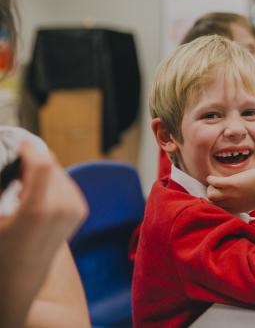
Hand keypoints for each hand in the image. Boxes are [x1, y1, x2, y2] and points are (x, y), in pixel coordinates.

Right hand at [0, 142, 87, 326]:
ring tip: (19, 181)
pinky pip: (65, 182)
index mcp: (40, 210)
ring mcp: (75, 209)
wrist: (19, 280)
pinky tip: (32, 191)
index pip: (43, 162)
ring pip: (58, 171)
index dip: (29, 147)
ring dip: (40, 170)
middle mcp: (64, 208)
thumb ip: (1, 186)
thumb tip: (9, 166)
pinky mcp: (79, 210)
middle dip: (31, 159)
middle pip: (50, 163)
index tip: (16, 141)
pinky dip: (49, 180)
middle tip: (12, 166)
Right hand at [207, 167, 254, 213]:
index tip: (216, 198)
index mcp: (238, 209)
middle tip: (214, 189)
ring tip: (213, 184)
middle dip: (210, 197)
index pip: (219, 211)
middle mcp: (233, 204)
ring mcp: (232, 194)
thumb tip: (244, 195)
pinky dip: (211, 180)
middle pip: (212, 204)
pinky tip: (212, 177)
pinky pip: (214, 183)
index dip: (216, 204)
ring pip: (211, 195)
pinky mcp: (233, 184)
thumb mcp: (253, 201)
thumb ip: (245, 201)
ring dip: (210, 188)